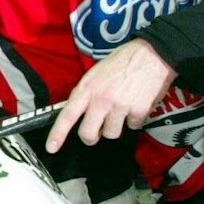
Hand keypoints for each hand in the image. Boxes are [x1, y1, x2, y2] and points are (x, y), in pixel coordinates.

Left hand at [45, 39, 176, 152]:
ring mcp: (120, 107)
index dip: (58, 134)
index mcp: (86, 89)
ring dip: (115, 126)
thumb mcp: (95, 73)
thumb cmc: (122, 61)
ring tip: (120, 111)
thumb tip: (78, 110)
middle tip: (96, 133)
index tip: (52, 148)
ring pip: (111, 133)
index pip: (67, 115)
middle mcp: (101, 100)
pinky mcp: (138, 111)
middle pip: (88, 133)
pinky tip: (136, 105)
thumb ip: (86, 93)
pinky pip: (133, 126)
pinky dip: (134, 119)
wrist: (152, 55)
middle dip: (91, 137)